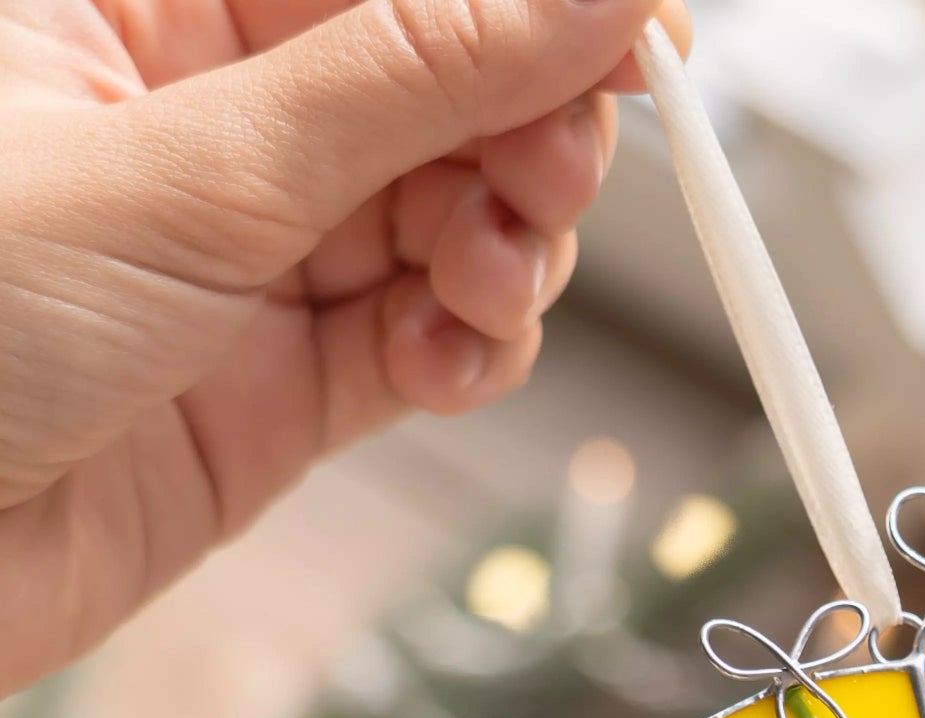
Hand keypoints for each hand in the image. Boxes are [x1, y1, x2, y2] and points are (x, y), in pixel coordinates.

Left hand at [0, 0, 690, 683]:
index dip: (519, 3)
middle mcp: (203, 114)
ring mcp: (249, 250)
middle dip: (522, 129)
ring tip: (489, 282)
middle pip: (438, 86)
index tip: (633, 31)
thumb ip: (411, 78)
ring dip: (507, 249)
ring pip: (450, 215)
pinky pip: (426, 335)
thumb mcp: (197, 175)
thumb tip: (586, 1)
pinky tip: (453, 356)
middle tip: (554, 175)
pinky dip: (471, 347)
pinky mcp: (282, 378)